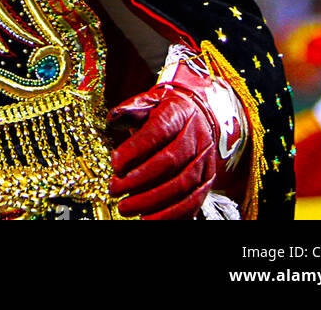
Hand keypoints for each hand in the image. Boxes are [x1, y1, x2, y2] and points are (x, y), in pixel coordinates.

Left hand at [108, 81, 217, 219]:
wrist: (197, 115)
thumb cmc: (164, 110)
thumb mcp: (147, 101)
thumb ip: (129, 109)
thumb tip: (112, 119)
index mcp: (179, 113)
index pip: (159, 131)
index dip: (136, 149)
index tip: (115, 164)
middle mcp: (197, 137)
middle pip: (170, 162)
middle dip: (139, 180)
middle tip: (114, 190)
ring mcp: (205, 161)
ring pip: (182, 186)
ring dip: (153, 202)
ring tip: (126, 208)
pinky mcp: (208, 181)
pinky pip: (193, 202)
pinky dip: (172, 214)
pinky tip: (150, 219)